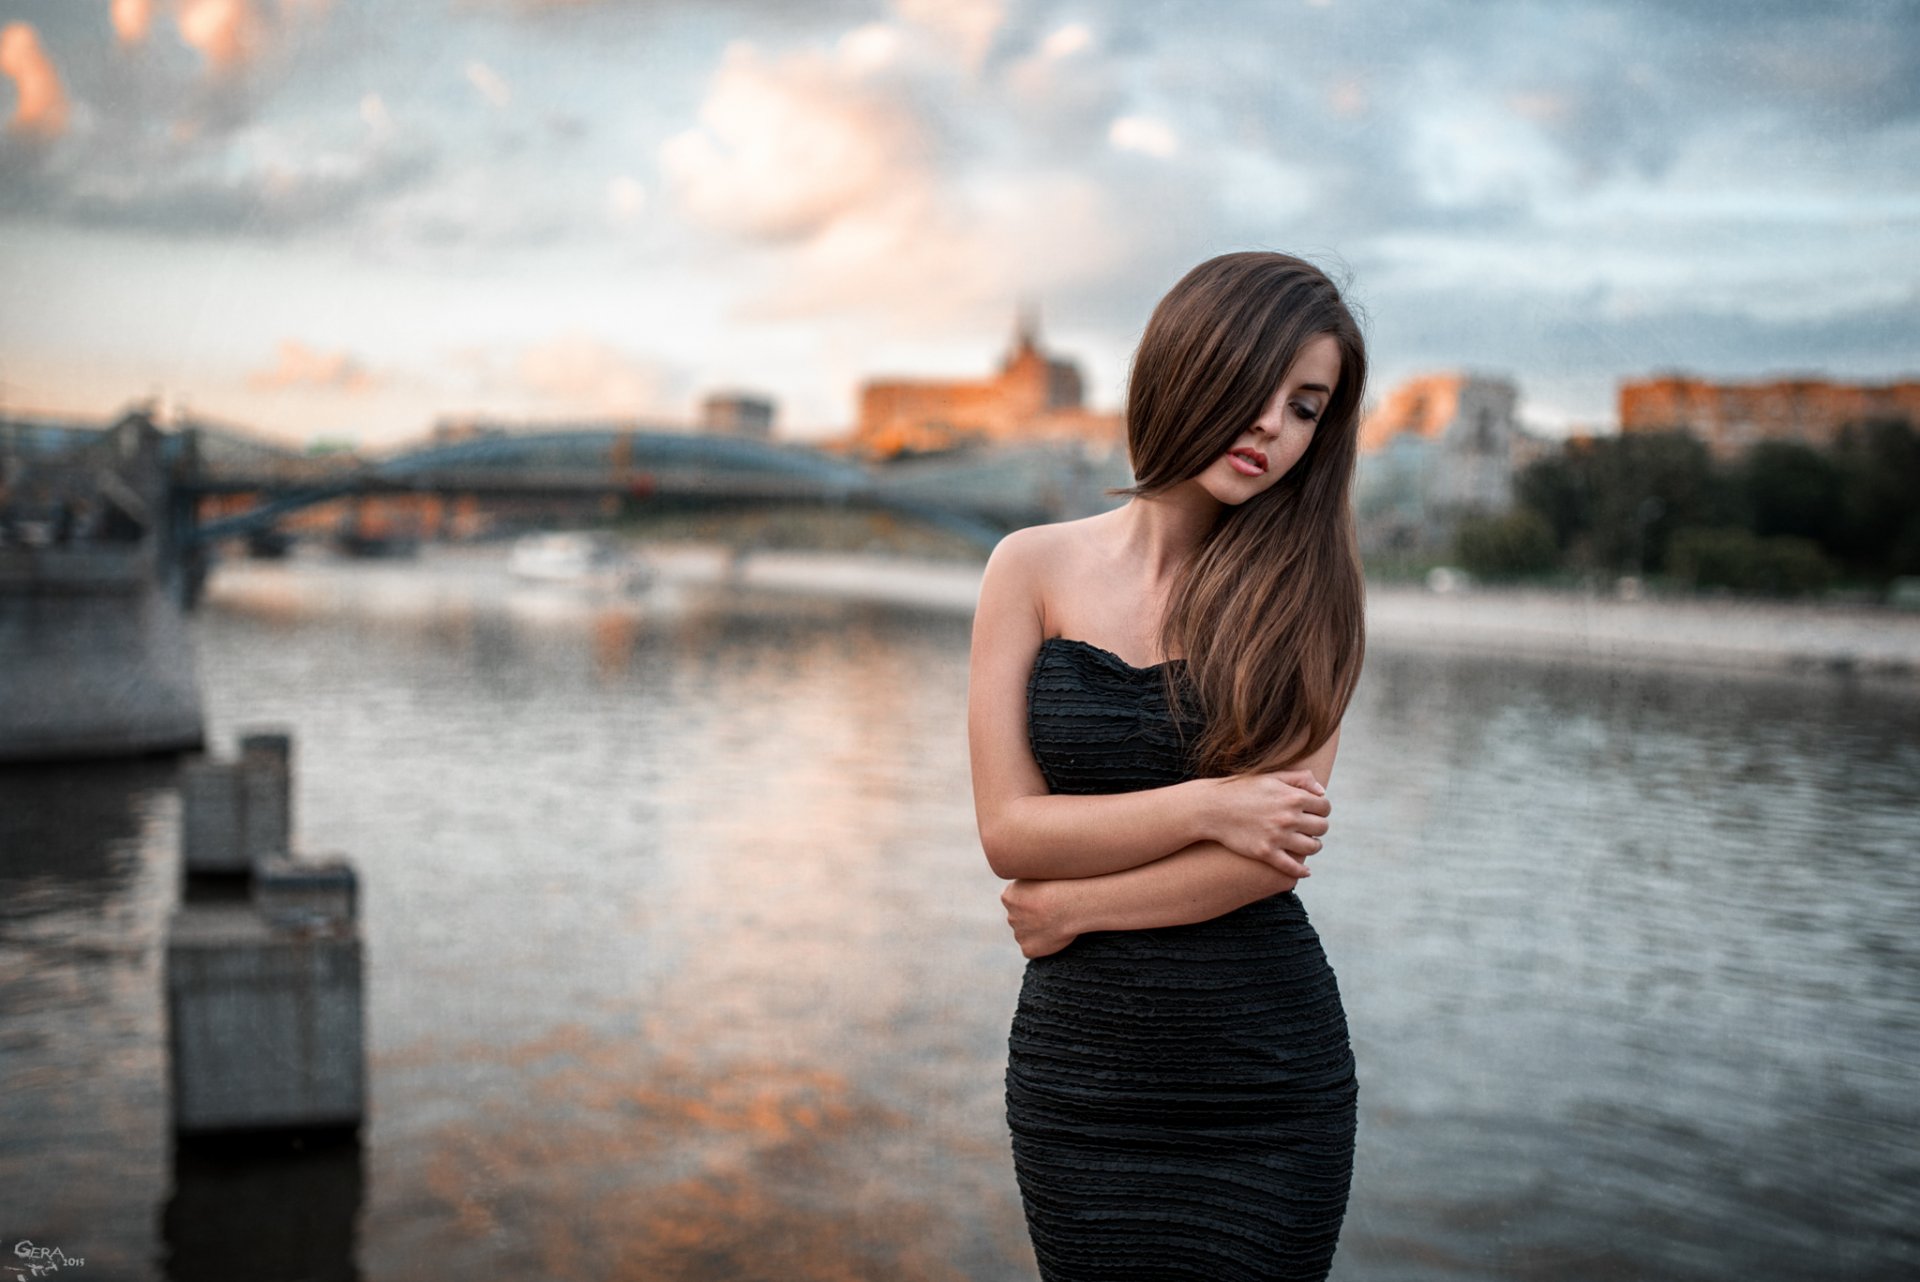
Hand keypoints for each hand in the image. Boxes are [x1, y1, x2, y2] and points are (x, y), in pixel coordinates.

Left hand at [1001, 878, 1078, 958]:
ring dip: (1037, 931)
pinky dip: (1042, 945)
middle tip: (1053, 913)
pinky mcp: (1027, 949)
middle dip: (1032, 918)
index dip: (1032, 901)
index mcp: (1009, 897)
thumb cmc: (1060, 885)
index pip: (1015, 901)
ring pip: (1026, 934)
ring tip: (1058, 923)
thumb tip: (1034, 892)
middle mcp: (1010, 916)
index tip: (1045, 900)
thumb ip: (1030, 886)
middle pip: (1019, 919)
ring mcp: (1018, 934)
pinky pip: (1033, 948)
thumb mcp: (1039, 875)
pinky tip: (1056, 935)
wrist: (1068, 905)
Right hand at [1203, 770, 1330, 877]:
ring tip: (1306, 844)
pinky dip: (1301, 871)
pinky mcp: (1265, 853)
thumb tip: (1322, 792)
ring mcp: (1277, 836)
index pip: (1325, 807)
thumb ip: (1299, 778)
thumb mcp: (1271, 776)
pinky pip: (1292, 867)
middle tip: (1309, 828)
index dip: (1322, 810)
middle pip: (1322, 827)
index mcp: (1293, 796)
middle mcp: (1288, 817)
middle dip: (1318, 827)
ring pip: (1312, 848)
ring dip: (1313, 846)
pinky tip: (1304, 871)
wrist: (1212, 808)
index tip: (1314, 813)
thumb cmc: (1241, 789)